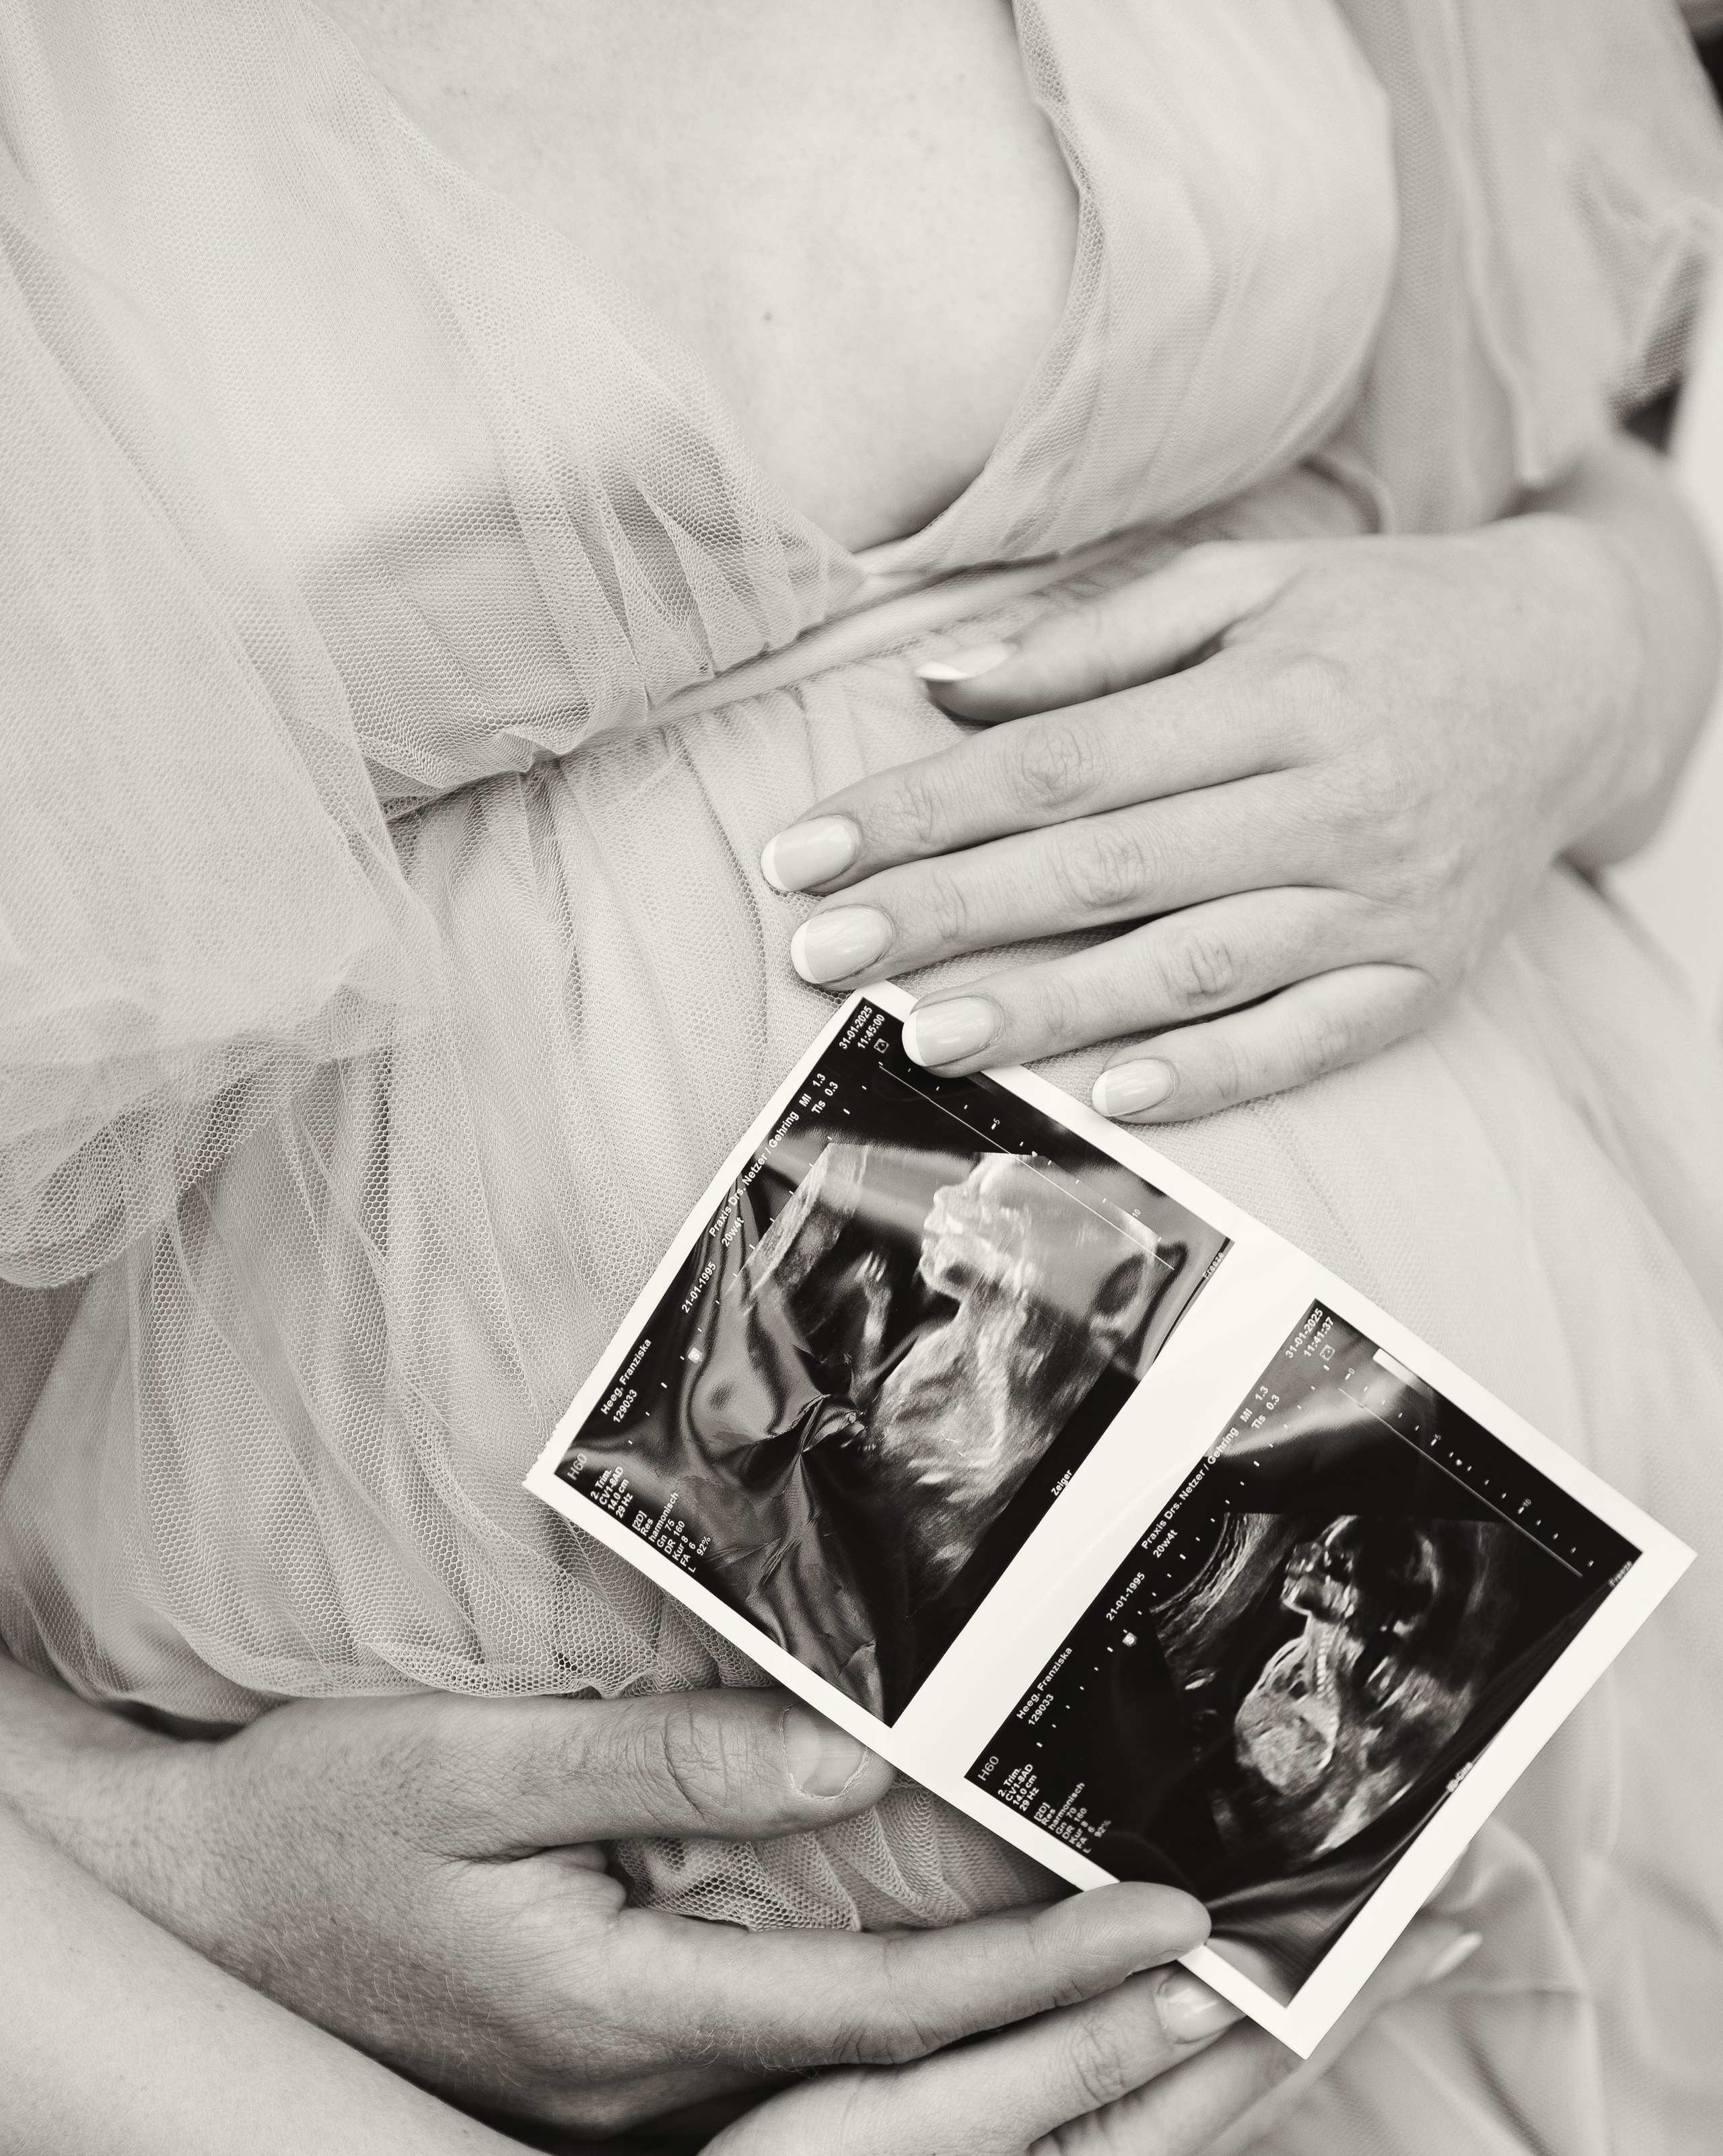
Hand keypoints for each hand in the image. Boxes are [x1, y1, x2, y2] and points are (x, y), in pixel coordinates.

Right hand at [24, 1684, 1211, 2134]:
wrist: (206, 1934)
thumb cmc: (321, 1833)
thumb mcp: (464, 1768)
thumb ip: (648, 1761)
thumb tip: (830, 1760)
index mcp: (623, 2005)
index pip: (889, 2008)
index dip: (1049, 1971)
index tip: (1193, 1931)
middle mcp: (652, 2077)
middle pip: (916, 2081)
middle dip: (1100, 2040)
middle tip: (1269, 1984)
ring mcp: (639, 2093)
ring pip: (884, 2094)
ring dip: (1046, 2061)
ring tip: (1199, 2009)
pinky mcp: (626, 2074)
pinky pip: (825, 2079)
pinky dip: (947, 2051)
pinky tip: (1016, 2016)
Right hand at [595, 1906, 1475, 2155]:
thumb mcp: (937, 2116)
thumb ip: (1073, 2043)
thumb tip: (1206, 1974)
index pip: (1255, 2061)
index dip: (1345, 1982)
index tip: (1432, 1914)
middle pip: (1247, 2084)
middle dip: (1341, 2002)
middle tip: (1430, 1927)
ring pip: (1190, 2094)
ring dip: (1270, 2024)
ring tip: (1332, 1964)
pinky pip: (1128, 2105)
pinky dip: (1182, 2048)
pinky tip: (1174, 2025)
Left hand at [761, 517, 1649, 1116]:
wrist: (1582, 677)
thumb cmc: (1382, 624)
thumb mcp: (1250, 585)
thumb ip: (1096, 641)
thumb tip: (940, 688)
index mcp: (1273, 690)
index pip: (1059, 764)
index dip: (920, 811)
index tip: (804, 851)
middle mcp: (1327, 800)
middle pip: (1103, 870)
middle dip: (946, 916)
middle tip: (819, 954)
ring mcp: (1378, 902)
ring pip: (1189, 967)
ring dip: (1049, 1009)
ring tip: (922, 1034)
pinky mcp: (1416, 981)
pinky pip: (1304, 1040)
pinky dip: (1209, 1074)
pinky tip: (1109, 1095)